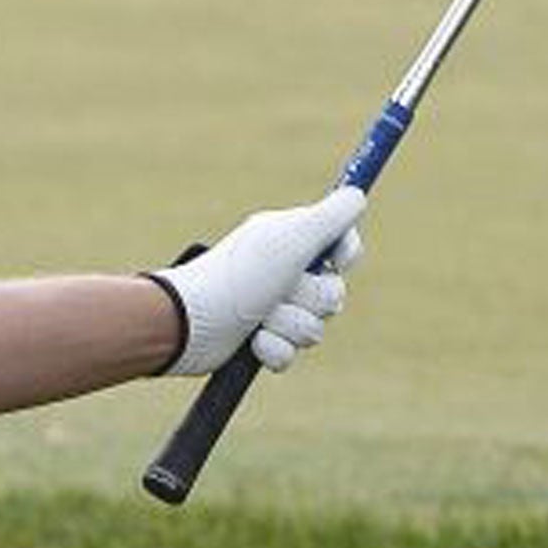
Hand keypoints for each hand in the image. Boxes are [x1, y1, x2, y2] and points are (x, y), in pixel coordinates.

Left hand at [151, 186, 366, 375]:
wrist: (190, 322)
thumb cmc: (238, 276)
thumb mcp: (290, 240)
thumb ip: (329, 217)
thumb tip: (357, 195)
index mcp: (286, 241)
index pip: (339, 244)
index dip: (345, 254)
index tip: (336, 262)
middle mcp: (280, 272)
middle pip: (332, 293)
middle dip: (311, 299)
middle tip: (281, 292)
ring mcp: (269, 308)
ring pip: (314, 328)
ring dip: (288, 325)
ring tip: (258, 318)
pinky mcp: (258, 341)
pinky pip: (290, 352)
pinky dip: (272, 349)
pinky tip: (250, 342)